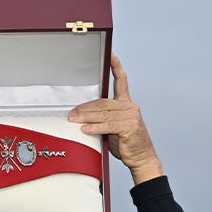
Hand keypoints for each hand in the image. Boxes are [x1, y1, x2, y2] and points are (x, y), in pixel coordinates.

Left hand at [67, 54, 161, 183]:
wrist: (141, 157)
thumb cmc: (125, 142)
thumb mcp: (112, 127)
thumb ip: (101, 118)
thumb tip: (79, 116)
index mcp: (126, 104)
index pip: (121, 80)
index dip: (115, 66)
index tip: (110, 54)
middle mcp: (130, 107)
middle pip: (102, 102)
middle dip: (84, 107)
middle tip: (70, 113)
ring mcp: (131, 116)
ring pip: (103, 114)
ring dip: (85, 117)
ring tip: (73, 120)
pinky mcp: (130, 127)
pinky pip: (108, 125)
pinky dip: (95, 127)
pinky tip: (85, 129)